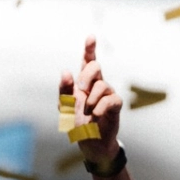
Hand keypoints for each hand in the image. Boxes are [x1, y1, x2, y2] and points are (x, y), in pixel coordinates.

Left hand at [61, 36, 121, 165]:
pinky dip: (99, 109)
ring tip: (88, 112)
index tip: (91, 37)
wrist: (89, 142)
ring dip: (90, 100)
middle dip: (86, 76)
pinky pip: (109, 100)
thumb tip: (66, 71)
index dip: (90, 48)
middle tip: (80, 90)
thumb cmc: (77, 122)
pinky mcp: (116, 105)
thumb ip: (64, 89)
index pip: (88, 61)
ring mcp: (108, 94)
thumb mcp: (65, 106)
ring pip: (102, 85)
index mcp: (85, 82)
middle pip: (95, 67)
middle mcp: (98, 85)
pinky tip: (95, 116)